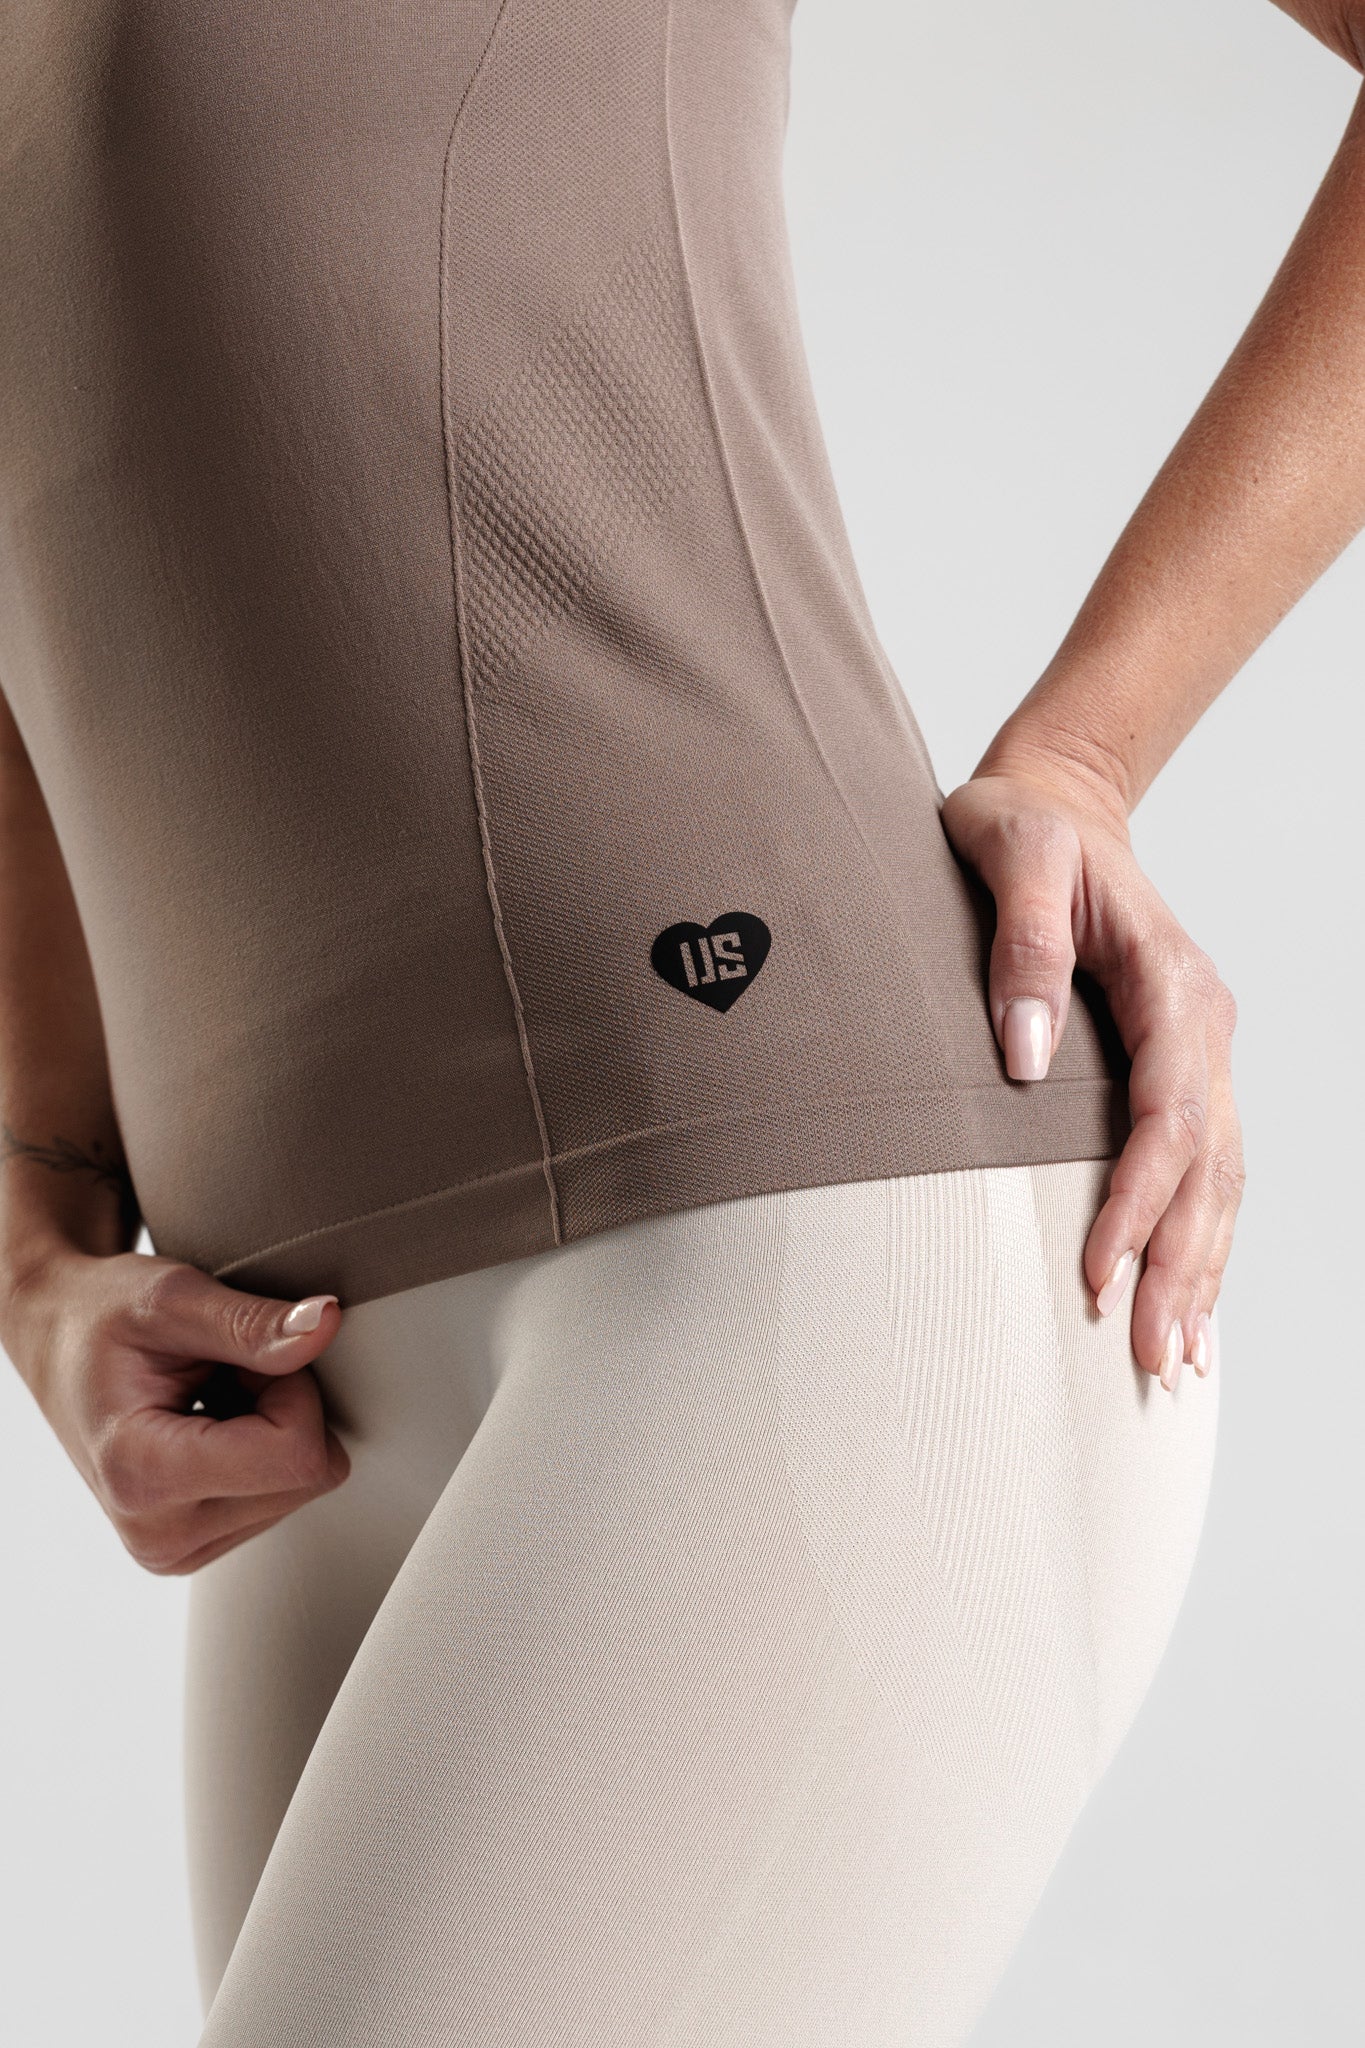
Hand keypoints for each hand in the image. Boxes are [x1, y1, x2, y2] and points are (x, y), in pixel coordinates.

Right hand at [3, 1247, 349, 1572]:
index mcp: (143, 1477)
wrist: (57, 1343)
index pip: (296, 1457)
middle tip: (224, 1374)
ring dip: (273, 1427)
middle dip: (285, 1407)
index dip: (293, 1388)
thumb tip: (324, 1326)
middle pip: (309, 1477)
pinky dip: (262, 1450)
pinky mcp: (196, 1546)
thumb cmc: (100, 1316)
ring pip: (303, 1487)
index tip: (244, 1357)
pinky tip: (213, 1424)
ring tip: (211, 1396)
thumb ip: (251, 1322)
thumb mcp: (172, 1297)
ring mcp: (177, 1549)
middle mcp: (159, 1535)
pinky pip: (283, 1497)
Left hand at [941, 761, 1243, 1389]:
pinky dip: (1202, 1237)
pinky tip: (1188, 1300)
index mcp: (1171, 982)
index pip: (1168, 1114)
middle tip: (1148, 1359)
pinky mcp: (1177, 1068)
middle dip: (1181, 1267)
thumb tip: (1020, 1054)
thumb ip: (1019, 945)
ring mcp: (1199, 1050)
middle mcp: (1201, 1024)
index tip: (1096, 1272)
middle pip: (1208, 1166)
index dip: (1138, 1199)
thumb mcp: (1010, 853)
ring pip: (1219, 1178)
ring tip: (1177, 1359)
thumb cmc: (1021, 825)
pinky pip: (1205, 1165)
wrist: (1057, 797)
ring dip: (1202, 1269)